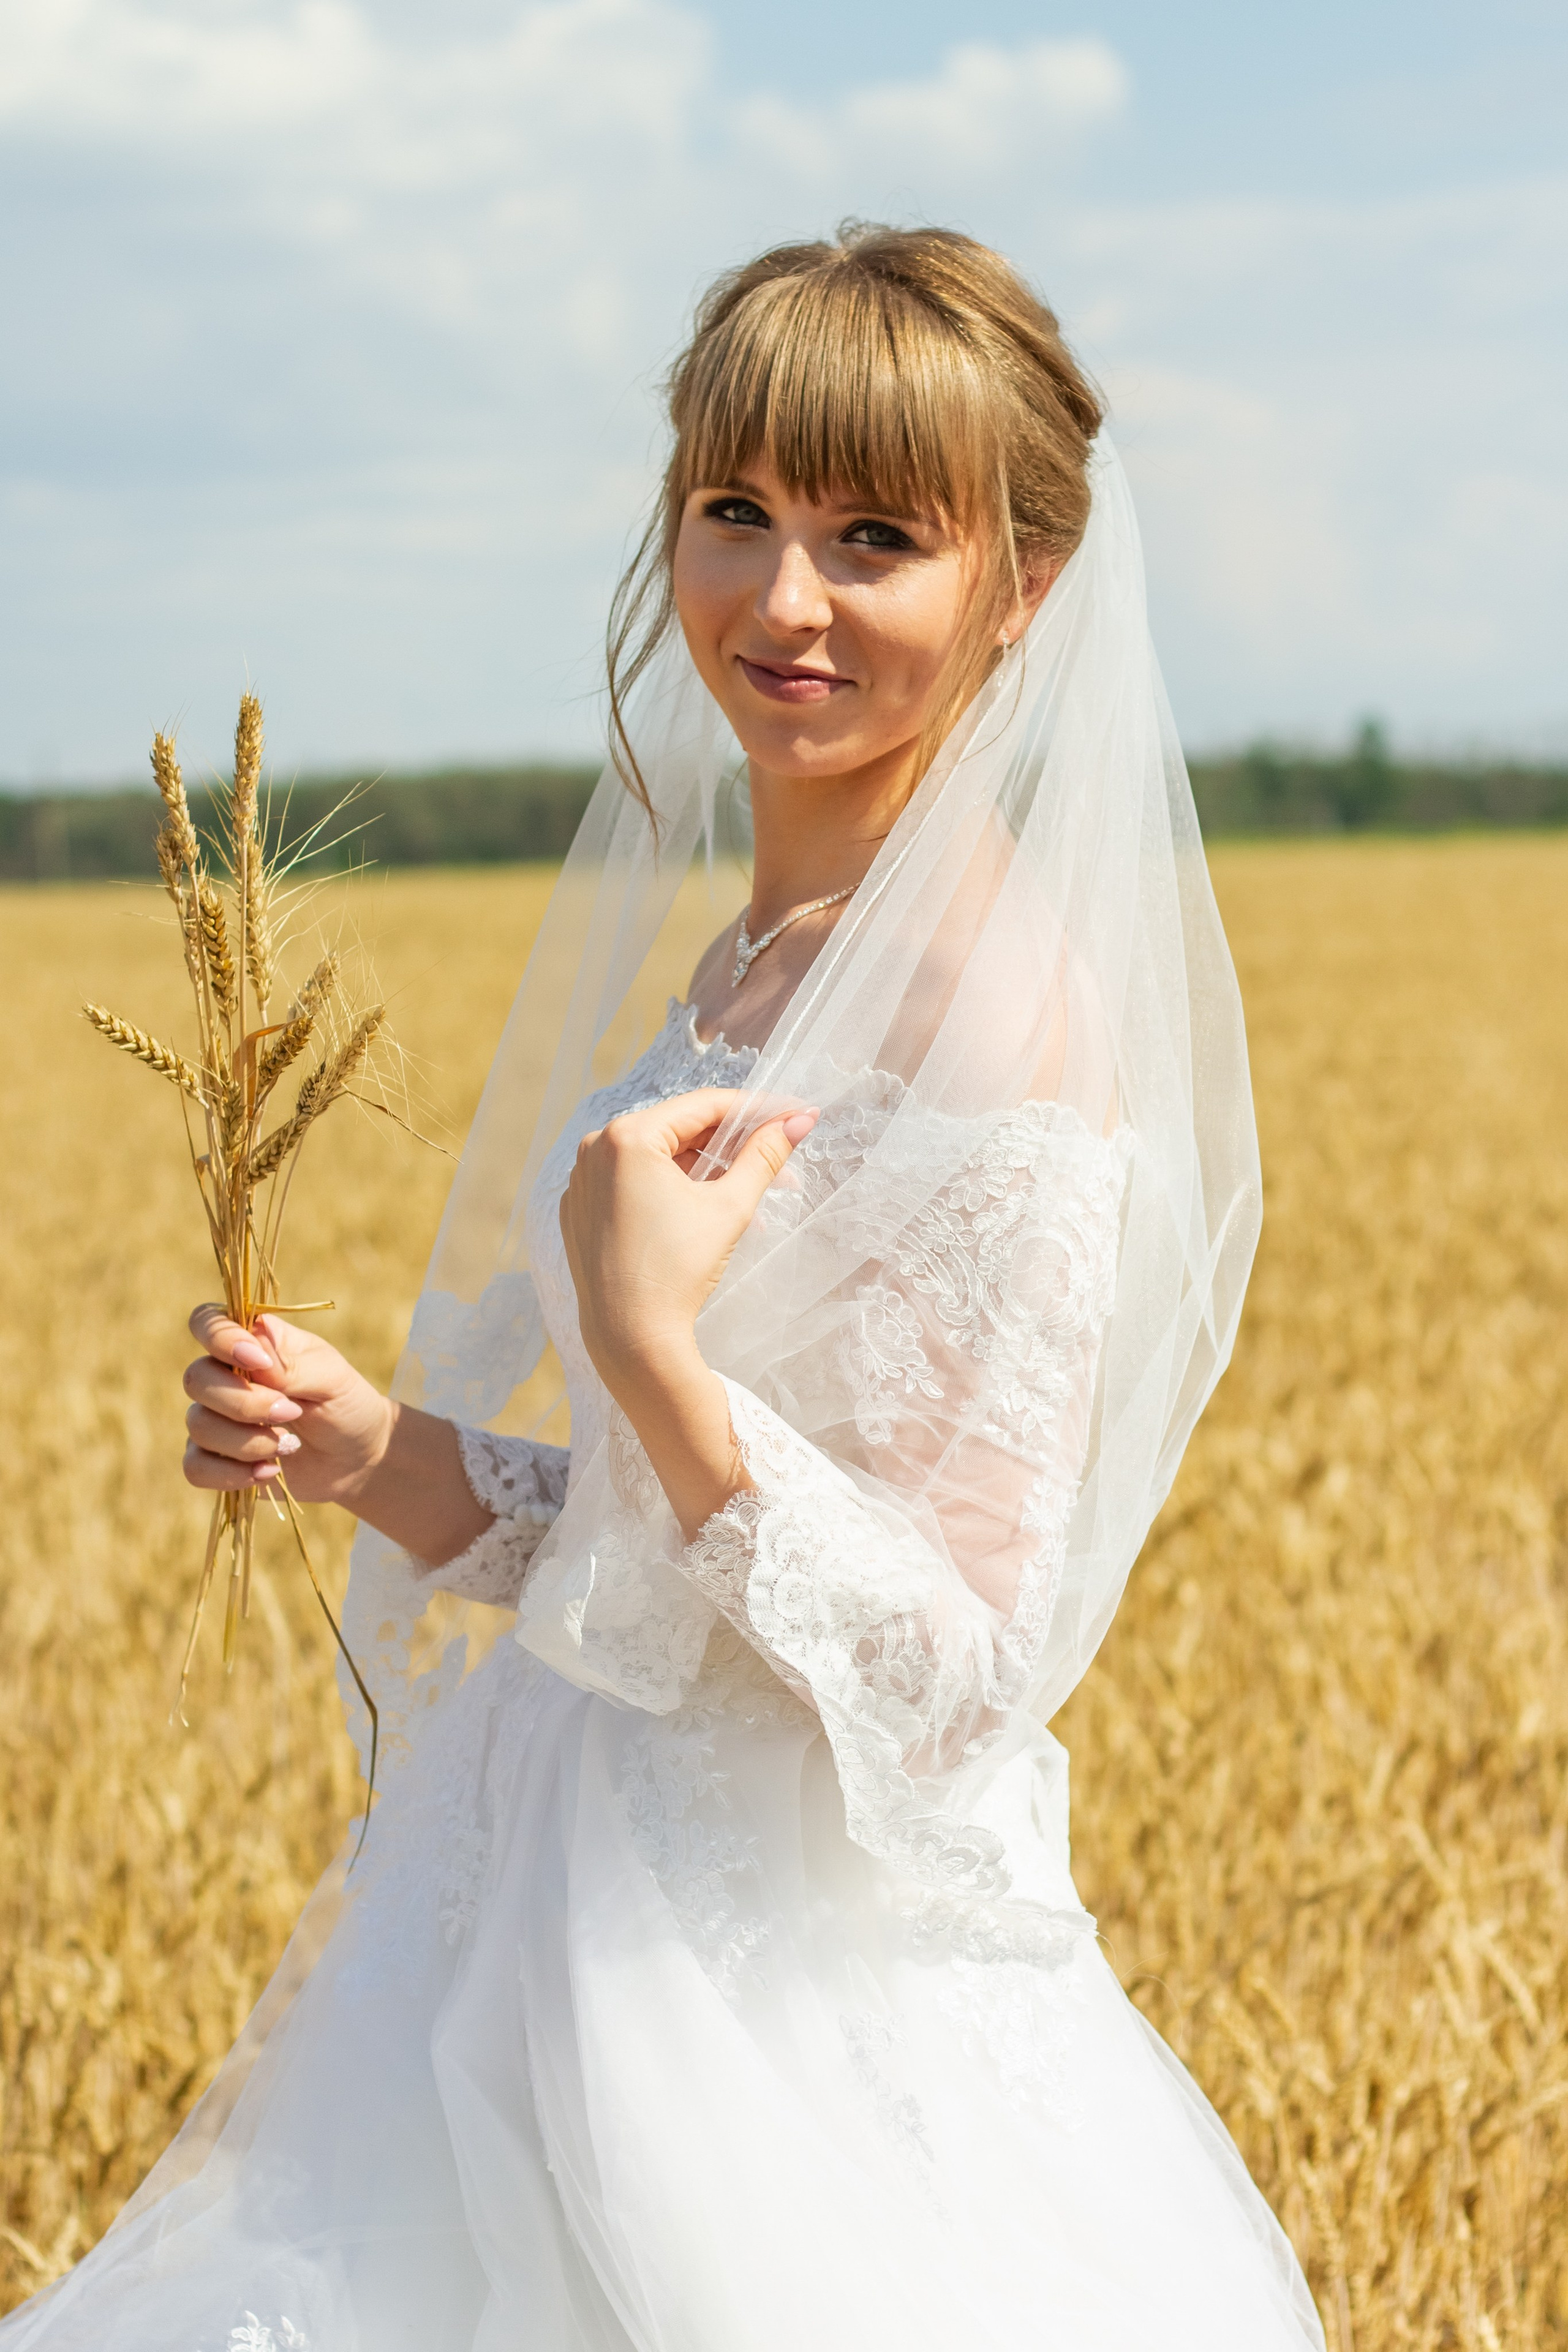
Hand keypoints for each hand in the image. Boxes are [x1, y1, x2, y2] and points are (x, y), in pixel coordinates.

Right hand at [182, 1308, 392, 1509]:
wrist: (357, 1458)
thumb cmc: (346, 1404)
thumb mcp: (332, 1378)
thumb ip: (292, 1366)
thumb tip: (255, 1355)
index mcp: (253, 1342)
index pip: (206, 1322)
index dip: (220, 1339)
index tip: (259, 1363)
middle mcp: (226, 1375)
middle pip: (196, 1379)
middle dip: (244, 1404)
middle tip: (292, 1413)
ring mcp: (216, 1418)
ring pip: (198, 1425)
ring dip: (247, 1441)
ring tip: (290, 1446)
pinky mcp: (216, 1458)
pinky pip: (195, 1467)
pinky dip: (230, 1474)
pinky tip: (269, 1472)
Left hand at [558, 1085, 816, 1400]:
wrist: (631, 1338)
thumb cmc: (678, 1272)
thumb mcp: (730, 1206)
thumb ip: (764, 1155)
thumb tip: (801, 1119)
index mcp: (627, 1137)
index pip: (703, 1106)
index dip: (754, 1108)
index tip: (790, 1113)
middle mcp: (595, 1149)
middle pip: (678, 1130)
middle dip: (731, 1144)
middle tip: (777, 1156)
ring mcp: (582, 1180)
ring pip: (655, 1158)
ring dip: (702, 1167)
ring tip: (746, 1189)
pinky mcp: (580, 1210)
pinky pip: (630, 1183)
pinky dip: (667, 1188)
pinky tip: (701, 1209)